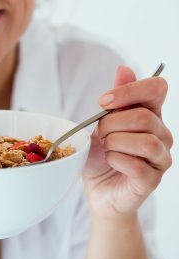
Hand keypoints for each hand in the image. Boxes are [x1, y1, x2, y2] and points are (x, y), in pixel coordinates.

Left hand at [83, 66, 172, 222]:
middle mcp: (161, 134)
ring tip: (106, 149)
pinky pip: (137, 164)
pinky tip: (110, 162)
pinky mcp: (153, 179)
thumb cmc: (100, 156)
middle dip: (111, 124)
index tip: (103, 102)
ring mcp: (160, 157)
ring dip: (114, 143)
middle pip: (143, 117)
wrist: (98, 190)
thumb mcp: (101, 125)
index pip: (157, 88)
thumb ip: (115, 100)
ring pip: (144, 141)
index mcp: (150, 115)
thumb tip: (124, 68)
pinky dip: (116, 161)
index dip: (130, 91)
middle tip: (99, 134)